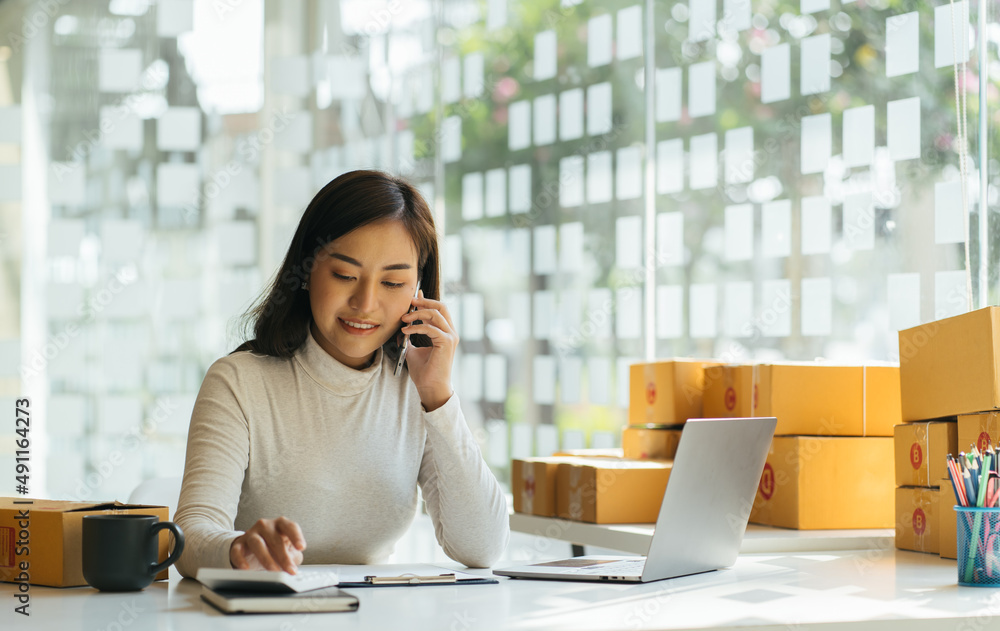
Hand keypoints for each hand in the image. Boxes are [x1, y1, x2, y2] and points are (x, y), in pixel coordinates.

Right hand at [230, 517, 305, 573]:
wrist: (250, 547)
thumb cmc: (273, 547)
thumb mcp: (287, 550)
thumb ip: (293, 556)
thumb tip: (293, 567)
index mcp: (280, 524)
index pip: (290, 527)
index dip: (296, 536)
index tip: (301, 547)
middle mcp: (265, 526)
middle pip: (275, 539)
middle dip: (284, 556)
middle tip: (290, 570)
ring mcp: (251, 534)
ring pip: (257, 543)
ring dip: (266, 558)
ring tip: (273, 570)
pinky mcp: (238, 544)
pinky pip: (238, 551)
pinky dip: (241, 560)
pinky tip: (246, 569)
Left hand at [400, 290, 457, 410]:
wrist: (430, 387)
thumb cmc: (424, 372)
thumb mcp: (413, 350)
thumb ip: (410, 338)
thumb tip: (402, 328)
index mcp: (445, 333)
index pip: (438, 310)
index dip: (426, 301)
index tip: (414, 296)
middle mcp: (450, 332)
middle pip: (441, 306)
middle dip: (424, 301)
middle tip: (410, 301)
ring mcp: (450, 337)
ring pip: (436, 314)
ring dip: (417, 314)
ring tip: (404, 319)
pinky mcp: (447, 343)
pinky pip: (430, 328)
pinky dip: (416, 327)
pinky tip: (405, 331)